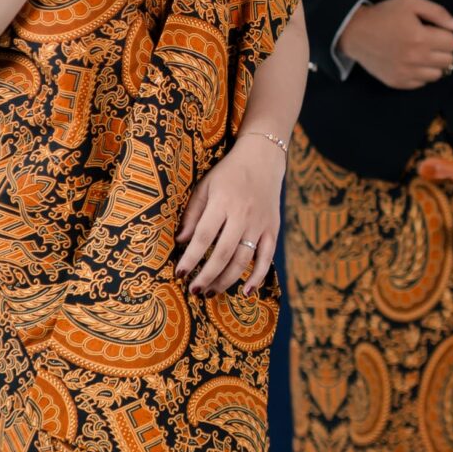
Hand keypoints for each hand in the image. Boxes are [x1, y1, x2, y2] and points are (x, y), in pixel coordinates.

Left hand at [175, 137, 284, 294]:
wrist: (263, 158)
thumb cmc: (228, 174)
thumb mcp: (205, 186)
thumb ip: (193, 214)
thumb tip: (180, 241)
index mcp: (222, 202)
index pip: (204, 236)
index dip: (191, 257)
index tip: (179, 273)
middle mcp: (242, 215)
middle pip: (223, 253)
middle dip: (207, 275)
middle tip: (194, 290)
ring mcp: (260, 224)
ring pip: (243, 259)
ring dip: (226, 280)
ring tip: (210, 292)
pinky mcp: (273, 229)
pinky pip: (267, 258)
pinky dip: (258, 277)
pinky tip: (246, 292)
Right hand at [338, 0, 452, 90]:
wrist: (355, 32)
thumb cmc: (384, 15)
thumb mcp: (411, 3)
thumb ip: (438, 13)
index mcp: (420, 37)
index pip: (452, 43)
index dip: (446, 34)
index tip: (434, 30)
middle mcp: (415, 58)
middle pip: (448, 60)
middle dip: (442, 49)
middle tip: (428, 40)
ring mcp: (406, 73)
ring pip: (437, 74)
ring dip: (433, 63)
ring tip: (421, 52)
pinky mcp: (398, 82)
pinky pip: (422, 83)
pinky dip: (421, 73)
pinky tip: (411, 62)